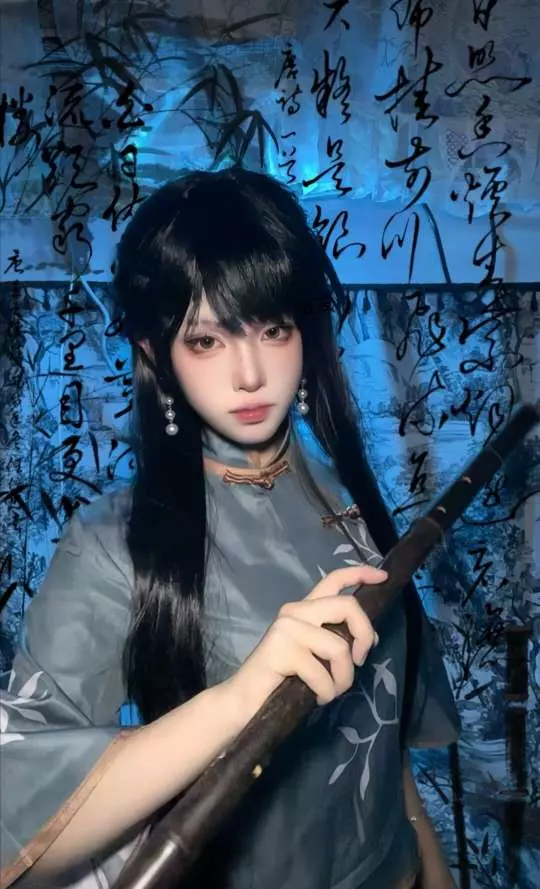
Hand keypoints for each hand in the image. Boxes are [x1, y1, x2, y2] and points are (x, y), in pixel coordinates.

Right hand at [226, 564, 385, 716]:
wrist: (243, 701)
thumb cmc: (281, 680)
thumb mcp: (314, 655)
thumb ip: (336, 639)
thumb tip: (368, 639)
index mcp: (303, 609)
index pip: (333, 580)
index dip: (360, 574)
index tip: (382, 577)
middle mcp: (295, 611)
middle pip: (347, 605)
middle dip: (364, 634)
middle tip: (359, 661)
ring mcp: (287, 628)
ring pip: (339, 648)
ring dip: (343, 679)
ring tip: (329, 692)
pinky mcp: (281, 649)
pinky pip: (323, 674)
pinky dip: (326, 692)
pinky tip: (316, 698)